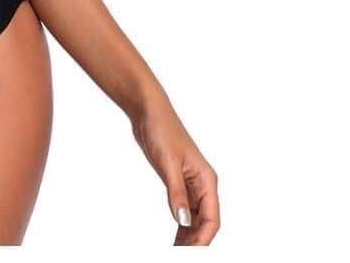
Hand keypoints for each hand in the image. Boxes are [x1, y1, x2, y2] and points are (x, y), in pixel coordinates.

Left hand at [130, 99, 219, 244]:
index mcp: (206, 180)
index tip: (192, 253)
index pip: (211, 219)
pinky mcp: (177, 181)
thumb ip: (176, 193)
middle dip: (197, 241)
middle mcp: (202, 184)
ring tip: (179, 251)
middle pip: (205, 222)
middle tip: (181, 254)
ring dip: (189, 235)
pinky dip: (181, 224)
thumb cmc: (161, 130)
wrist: (148, 112)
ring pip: (195, 218)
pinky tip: (177, 237)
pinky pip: (184, 209)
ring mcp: (189, 183)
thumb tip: (183, 221)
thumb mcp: (167, 164)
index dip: (203, 238)